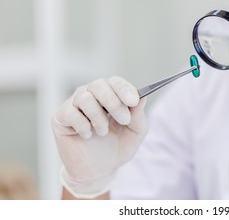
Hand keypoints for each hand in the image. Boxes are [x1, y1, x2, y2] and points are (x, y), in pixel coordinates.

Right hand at [52, 76, 148, 198]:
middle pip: (98, 85)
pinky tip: (88, 135)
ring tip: (103, 132)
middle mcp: (91, 95)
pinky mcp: (60, 117)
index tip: (133, 101)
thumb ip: (139, 115)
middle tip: (124, 120)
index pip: (115, 82)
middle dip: (114, 102)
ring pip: (84, 98)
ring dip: (98, 117)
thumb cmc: (117, 147)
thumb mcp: (135, 133)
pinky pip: (70, 113)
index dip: (124, 89)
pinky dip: (83, 126)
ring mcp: (74, 104)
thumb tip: (142, 97)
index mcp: (110, 94)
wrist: (99, 171)